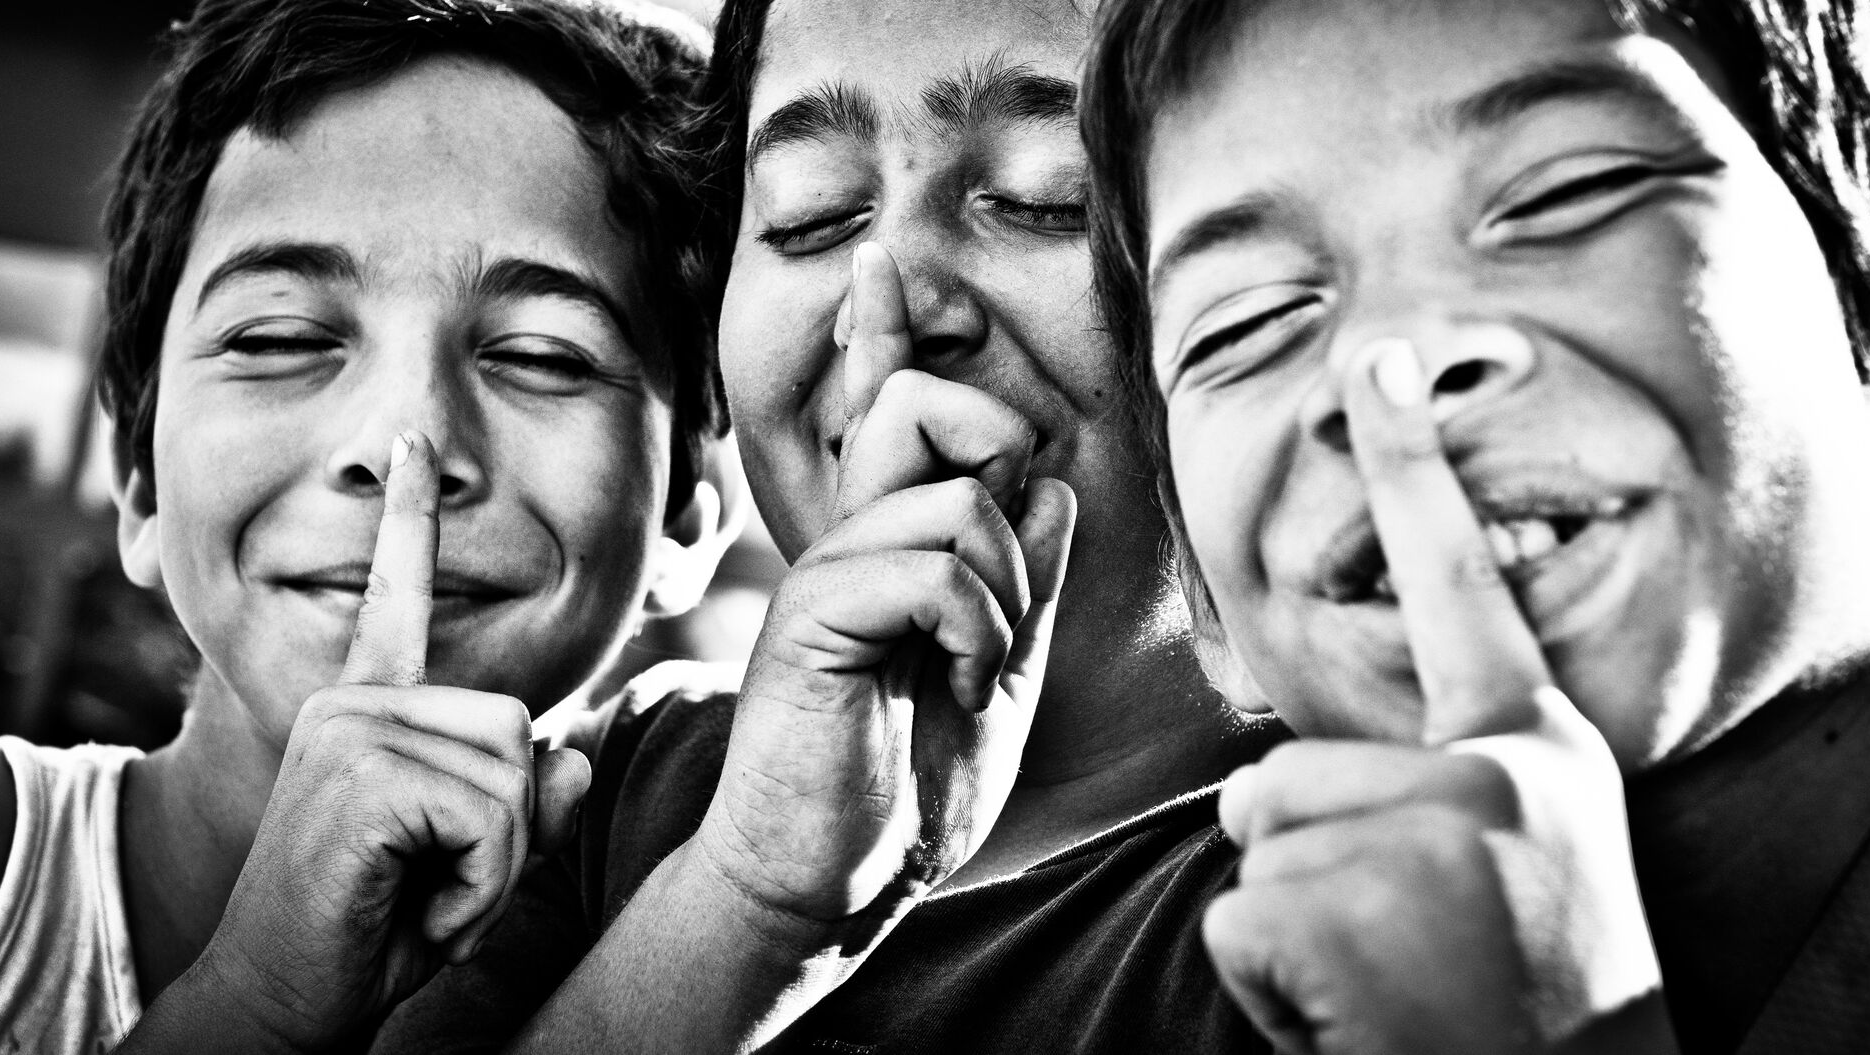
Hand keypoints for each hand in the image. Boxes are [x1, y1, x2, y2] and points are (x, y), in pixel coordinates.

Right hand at [188, 433, 590, 1051]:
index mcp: (370, 706)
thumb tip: (579, 757)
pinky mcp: (362, 775)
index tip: (415, 447)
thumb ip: (526, 803)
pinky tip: (411, 903)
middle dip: (506, 827)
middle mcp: (355, 701)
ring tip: (419, 891)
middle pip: (517, 727)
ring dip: (492, 862)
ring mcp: (351, 730)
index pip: (399, 599)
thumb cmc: (377, 925)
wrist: (284, 998)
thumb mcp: (470, 859)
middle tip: (435, 879)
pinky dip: (475, 885)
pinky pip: (490, 816)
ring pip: (513, 774)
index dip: (410, 519)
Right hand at [693, 242, 1076, 941]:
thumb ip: (1027, 587)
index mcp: (887, 548)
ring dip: (1004, 593)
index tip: (880, 262)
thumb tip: (1056, 489)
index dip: (885, 335)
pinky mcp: (814, 618)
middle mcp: (849, 541)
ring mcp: (826, 573)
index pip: (886, 413)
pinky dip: (977, 628)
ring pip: (957, 504)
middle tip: (1002, 554)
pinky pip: (932, 569)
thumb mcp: (997, 677)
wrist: (827, 881)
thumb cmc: (906, 787)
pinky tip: (955, 679)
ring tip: (973, 664)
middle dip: (991, 448)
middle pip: (919, 408)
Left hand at [1203, 335, 1669, 1053]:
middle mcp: (1489, 770)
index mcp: (1531, 747)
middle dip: (1303, 869)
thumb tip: (1261, 786)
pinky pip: (1237, 924)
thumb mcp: (1521, 861)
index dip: (1412, 464)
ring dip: (1297, 933)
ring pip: (1254, 848)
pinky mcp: (1359, 904)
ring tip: (1392, 983)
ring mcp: (1427, 834)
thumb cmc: (1525, 997)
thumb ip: (1436, 783)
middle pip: (1276, 775)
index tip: (1376, 359)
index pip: (1459, 579)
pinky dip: (1277, 988)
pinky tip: (1364, 1017)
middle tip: (1402, 945)